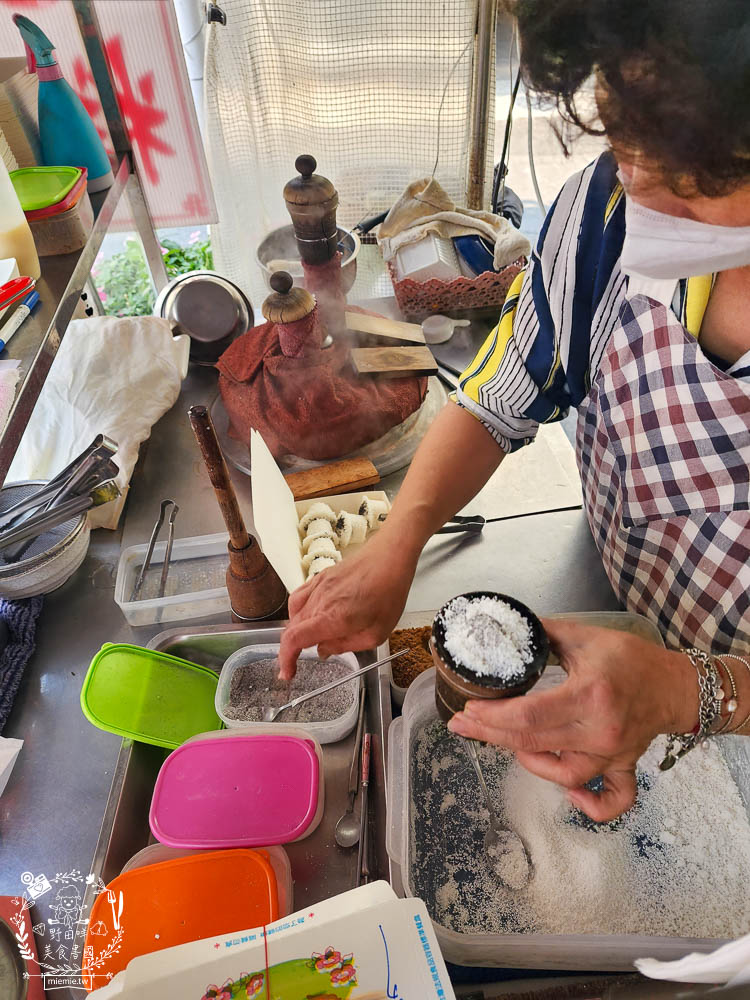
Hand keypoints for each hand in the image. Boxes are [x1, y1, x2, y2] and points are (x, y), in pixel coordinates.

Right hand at [277, 533, 416, 679]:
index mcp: (332, 618)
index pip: (294, 640)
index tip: (287, 673)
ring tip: (305, 641)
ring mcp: (317, 587)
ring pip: (293, 614)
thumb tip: (323, 650)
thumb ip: (345, 646)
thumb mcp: (375, 633)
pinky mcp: (320, 577)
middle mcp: (319, 602)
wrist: (390, 556)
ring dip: (295, 631)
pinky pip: (299, 597)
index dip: (286, 659)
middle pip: (292, 629)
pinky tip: (307, 617)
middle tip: (295, 664)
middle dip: (290, 650)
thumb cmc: (389, 593)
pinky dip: (297, 612)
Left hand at [447, 619, 698, 821]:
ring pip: (564, 773)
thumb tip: (508, 629)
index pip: (529, 714)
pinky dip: (593, 805)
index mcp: (589, 694)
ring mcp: (613, 752)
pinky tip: (571, 795)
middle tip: (462, 726)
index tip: (468, 710)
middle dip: (491, 734)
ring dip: (531, 763)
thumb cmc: (630, 658)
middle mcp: (600, 729)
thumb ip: (544, 633)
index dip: (493, 716)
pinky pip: (613, 798)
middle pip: (534, 743)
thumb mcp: (584, 637)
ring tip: (508, 744)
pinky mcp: (624, 765)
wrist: (674, 684)